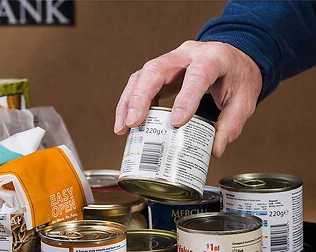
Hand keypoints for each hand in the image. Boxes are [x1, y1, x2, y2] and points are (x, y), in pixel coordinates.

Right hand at [114, 40, 261, 156]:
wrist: (232, 57)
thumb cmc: (237, 77)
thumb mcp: (245, 99)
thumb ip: (231, 124)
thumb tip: (213, 150)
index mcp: (213, 58)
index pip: (197, 75)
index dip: (185, 98)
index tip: (176, 123)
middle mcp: (186, 55)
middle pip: (155, 69)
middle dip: (140, 98)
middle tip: (133, 123)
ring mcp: (170, 60)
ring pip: (141, 76)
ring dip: (128, 103)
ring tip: (123, 128)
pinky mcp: (159, 71)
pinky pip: (138, 83)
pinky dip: (130, 104)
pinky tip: (128, 123)